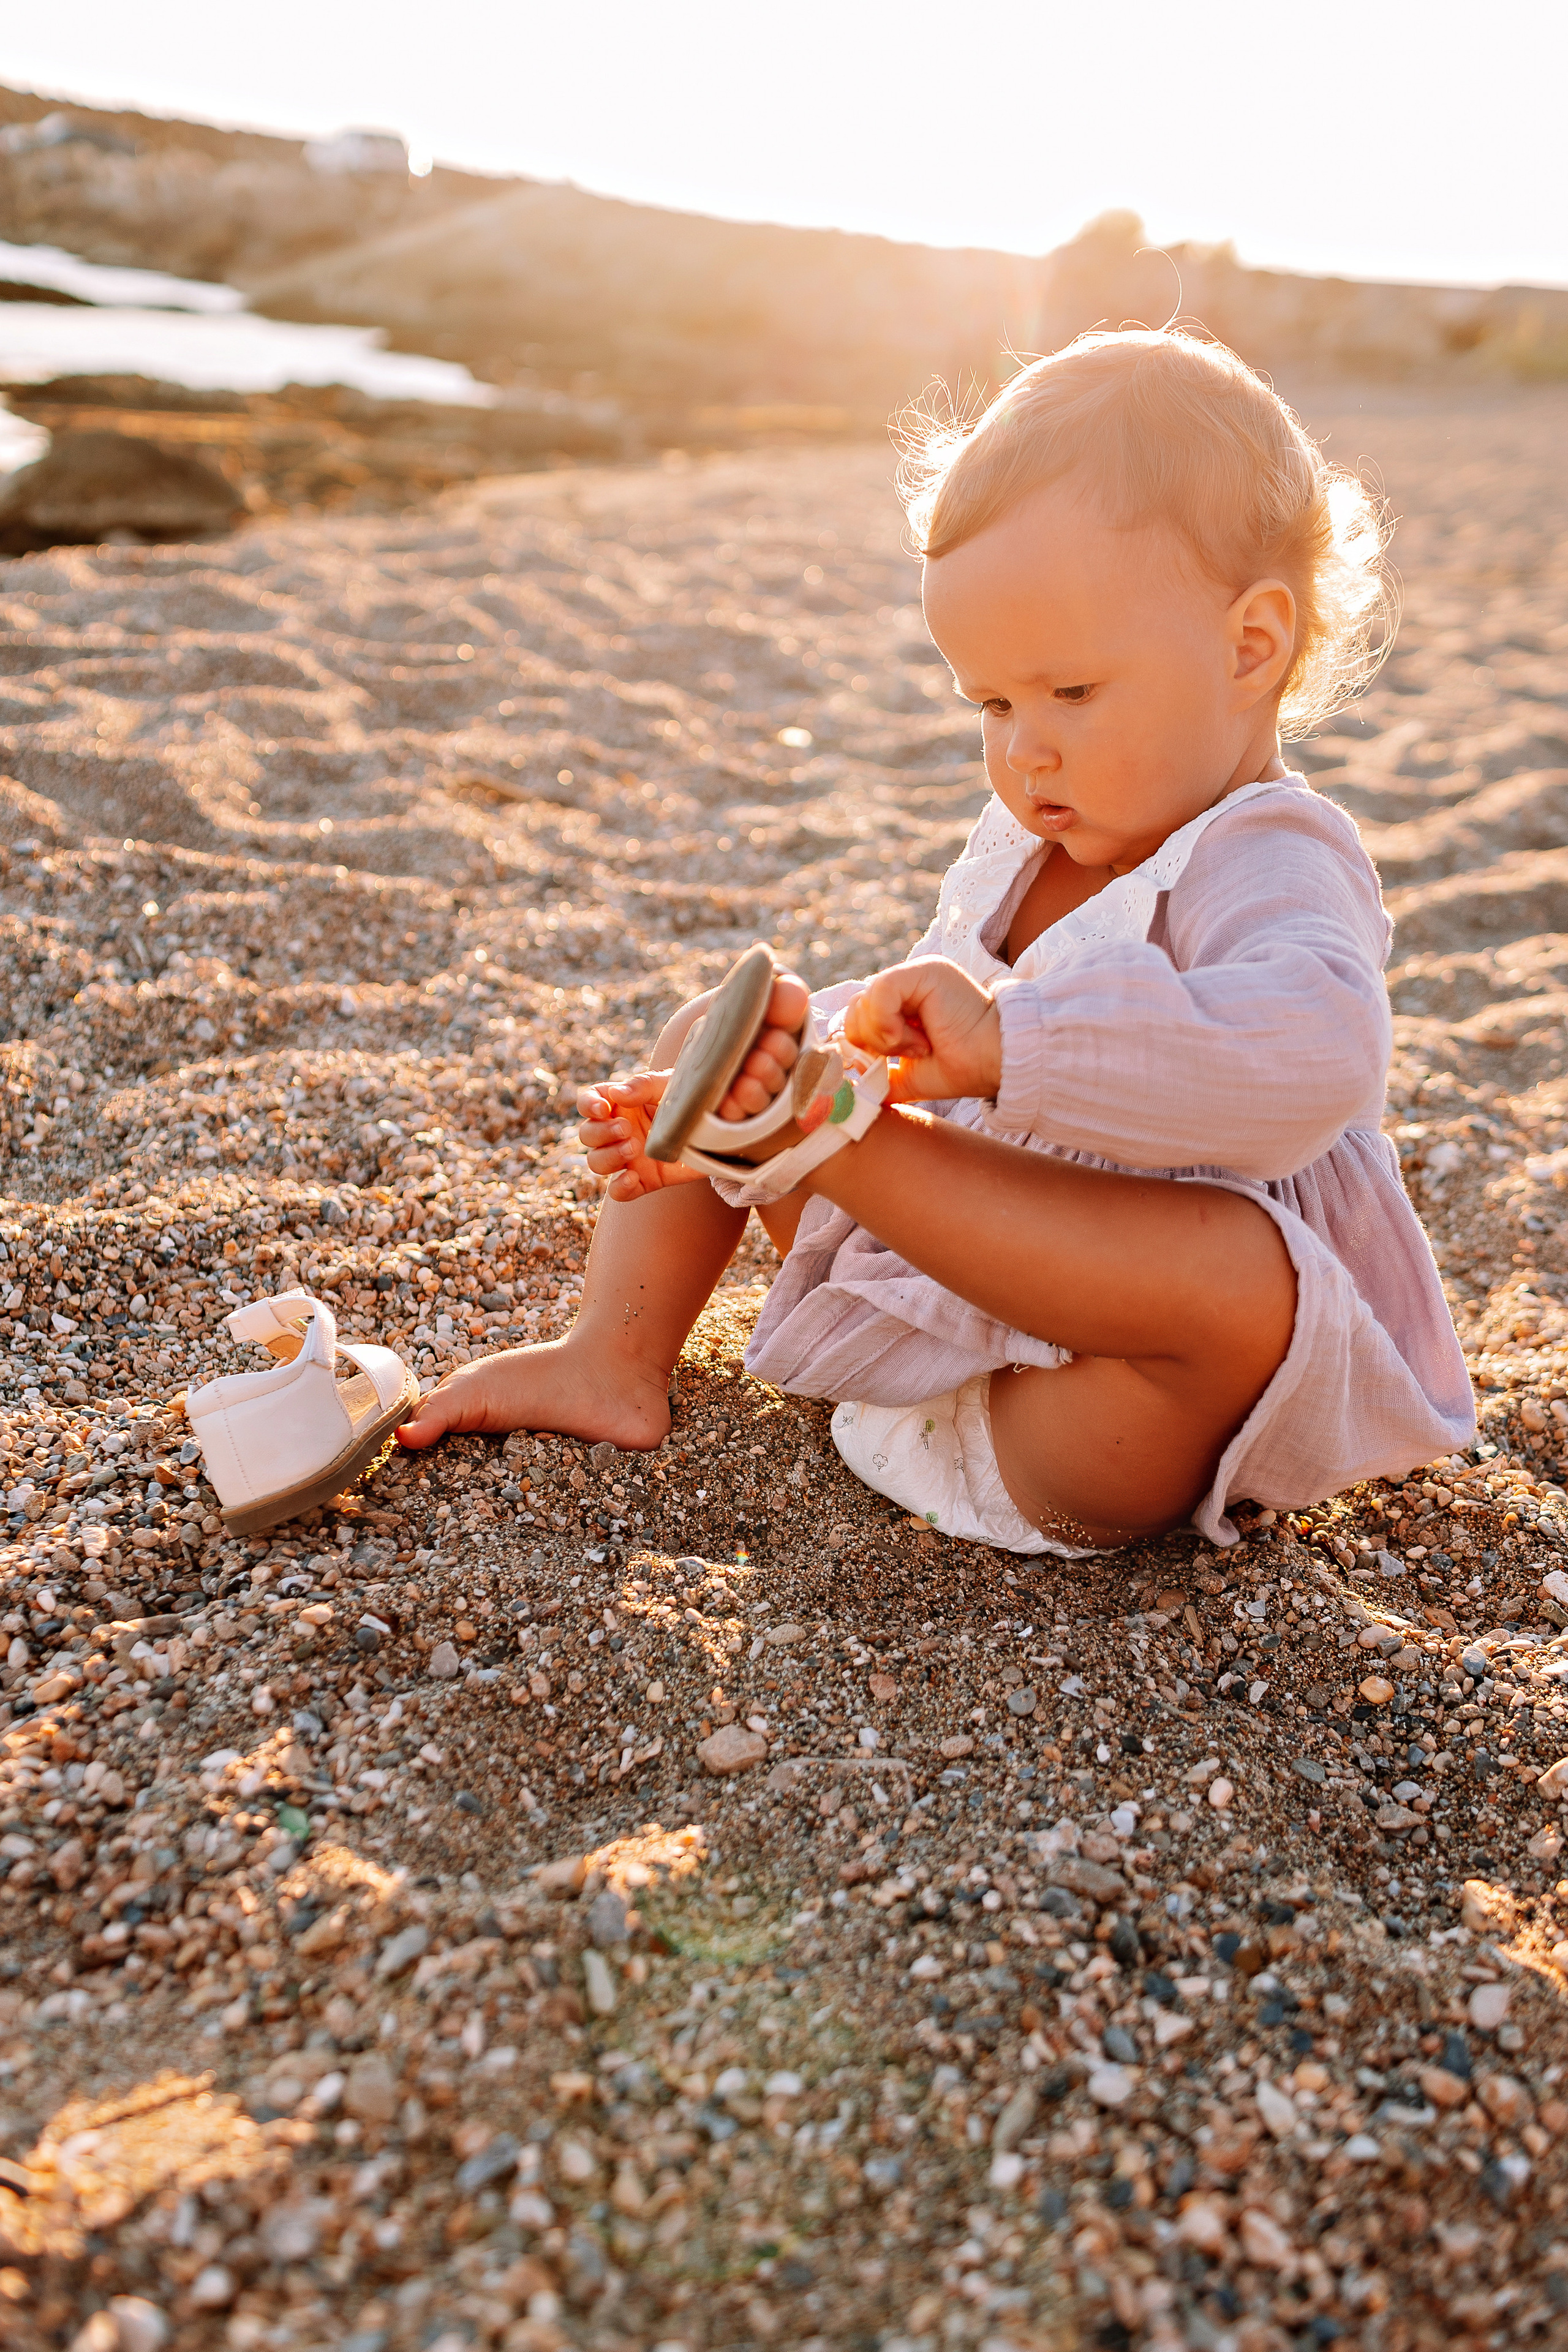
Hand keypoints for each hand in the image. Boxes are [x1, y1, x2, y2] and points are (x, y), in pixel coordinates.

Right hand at [577, 1071, 702, 1201]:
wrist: (720, 1128)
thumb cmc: (691, 1099)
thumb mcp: (670, 1085)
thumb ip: (643, 1086)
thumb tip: (615, 1094)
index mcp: (621, 1104)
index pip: (589, 1102)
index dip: (588, 1105)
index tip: (603, 1109)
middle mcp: (620, 1131)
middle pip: (588, 1135)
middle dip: (602, 1133)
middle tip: (627, 1129)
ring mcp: (630, 1158)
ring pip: (597, 1163)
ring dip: (609, 1156)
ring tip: (635, 1148)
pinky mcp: (644, 1180)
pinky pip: (619, 1192)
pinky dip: (620, 1187)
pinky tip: (633, 1177)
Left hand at [840, 956, 1001, 1101]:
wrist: (995, 1063)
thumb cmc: (963, 1068)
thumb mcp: (907, 1074)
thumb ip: (877, 1073)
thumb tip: (845, 1084)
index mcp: (905, 1003)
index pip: (859, 1015)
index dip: (861, 1043)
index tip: (884, 1065)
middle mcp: (909, 984)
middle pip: (856, 1007)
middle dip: (872, 1041)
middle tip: (907, 1055)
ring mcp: (916, 974)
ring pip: (865, 1000)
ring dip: (885, 1036)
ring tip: (919, 1048)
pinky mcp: (924, 971)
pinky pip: (881, 990)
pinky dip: (889, 1023)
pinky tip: (917, 1039)